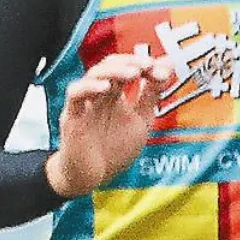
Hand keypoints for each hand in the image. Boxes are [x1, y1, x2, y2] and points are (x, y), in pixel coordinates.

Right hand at [45, 53, 175, 199]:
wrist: (92, 178)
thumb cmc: (113, 150)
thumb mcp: (141, 121)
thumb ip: (151, 97)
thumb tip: (168, 69)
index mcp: (115, 94)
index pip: (127, 67)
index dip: (146, 65)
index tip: (165, 70)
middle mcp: (99, 94)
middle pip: (110, 64)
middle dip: (131, 61)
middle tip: (149, 65)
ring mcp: (85, 103)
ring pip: (94, 74)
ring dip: (115, 70)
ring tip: (134, 73)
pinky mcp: (72, 116)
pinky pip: (75, 94)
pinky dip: (89, 87)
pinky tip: (106, 88)